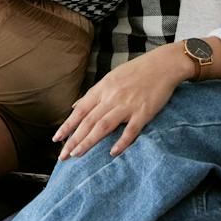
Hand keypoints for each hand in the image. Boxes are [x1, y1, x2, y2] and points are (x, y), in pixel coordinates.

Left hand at [54, 48, 185, 158]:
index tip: (57, 139)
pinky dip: (122, 142)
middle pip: (89, 121)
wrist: (163, 64)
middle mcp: (112, 97)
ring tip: (78, 154)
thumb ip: (93, 93)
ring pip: (104, 126)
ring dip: (89, 141)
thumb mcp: (111, 77)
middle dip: (74, 139)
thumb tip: (75, 105)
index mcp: (103, 88)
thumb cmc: (136, 71)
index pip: (81, 110)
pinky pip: (131, 130)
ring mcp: (128, 105)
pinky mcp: (144, 112)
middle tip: (63, 155)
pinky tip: (113, 153)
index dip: (68, 126)